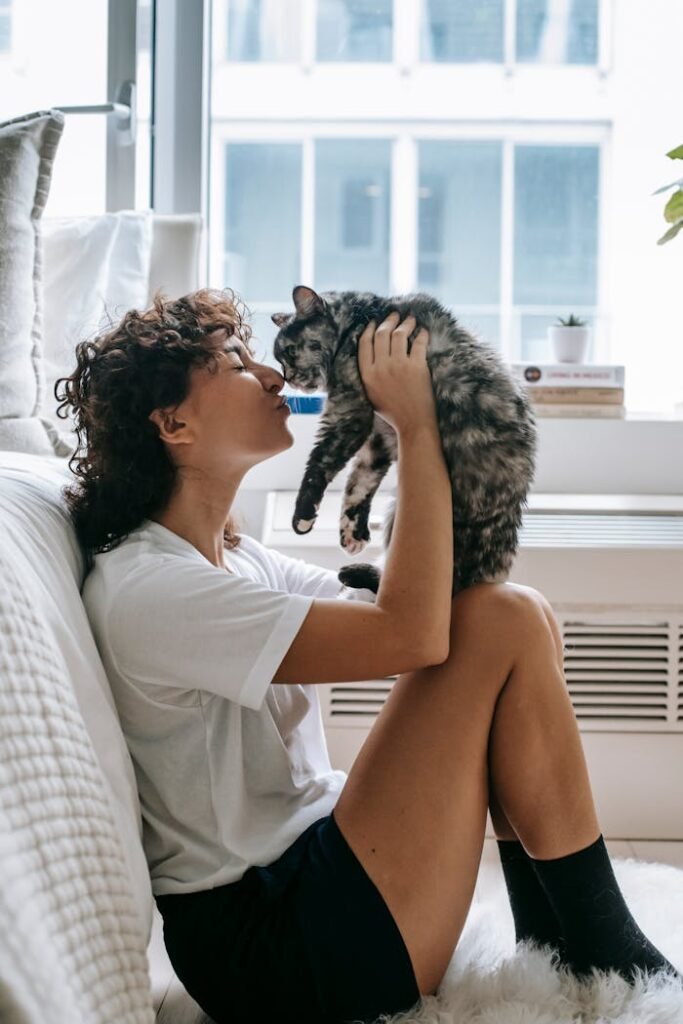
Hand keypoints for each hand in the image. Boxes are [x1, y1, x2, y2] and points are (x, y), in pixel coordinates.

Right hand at [357, 312, 434, 431]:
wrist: (413, 424)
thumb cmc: (393, 412)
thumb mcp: (371, 394)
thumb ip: (369, 374)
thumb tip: (372, 353)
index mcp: (367, 374)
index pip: (364, 343)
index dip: (369, 329)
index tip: (374, 322)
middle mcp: (381, 367)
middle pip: (381, 334)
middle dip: (388, 321)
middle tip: (394, 315)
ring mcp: (399, 366)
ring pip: (399, 334)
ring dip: (405, 323)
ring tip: (410, 320)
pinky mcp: (417, 367)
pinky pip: (419, 343)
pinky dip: (422, 334)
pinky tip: (423, 331)